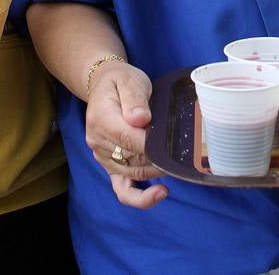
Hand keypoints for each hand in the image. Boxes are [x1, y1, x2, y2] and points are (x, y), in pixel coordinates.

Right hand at [85, 62, 167, 208]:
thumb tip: (140, 120)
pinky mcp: (109, 166)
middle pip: (133, 159)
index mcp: (101, 120)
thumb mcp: (129, 80)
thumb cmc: (120, 81)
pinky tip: (159, 193)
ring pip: (133, 173)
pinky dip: (140, 198)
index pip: (129, 139)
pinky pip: (122, 190)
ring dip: (155, 170)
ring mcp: (102, 157)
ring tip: (175, 162)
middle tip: (181, 150)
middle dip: (158, 157)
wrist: (104, 85)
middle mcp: (98, 142)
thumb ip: (135, 98)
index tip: (172, 144)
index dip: (152, 145)